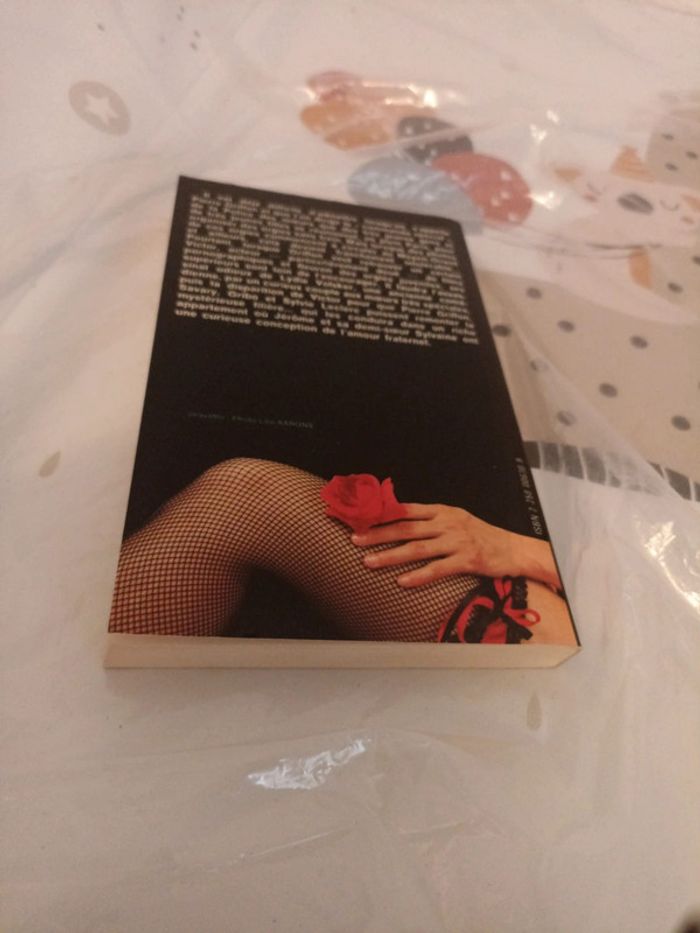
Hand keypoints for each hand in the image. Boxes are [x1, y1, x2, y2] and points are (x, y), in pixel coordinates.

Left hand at [351, 503, 560, 588]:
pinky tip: (402, 582)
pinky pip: (438, 569)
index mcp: (442, 511)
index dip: (381, 514)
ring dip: (390, 555)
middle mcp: (447, 523)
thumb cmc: (481, 537)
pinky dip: (419, 576)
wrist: (513, 549)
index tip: (359, 519)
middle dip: (377, 534)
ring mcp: (456, 541)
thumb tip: (399, 523)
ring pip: (417, 548)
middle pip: (406, 528)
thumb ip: (430, 521)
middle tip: (355, 540)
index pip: (405, 510)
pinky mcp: (467, 560)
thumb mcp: (455, 520)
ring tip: (370, 562)